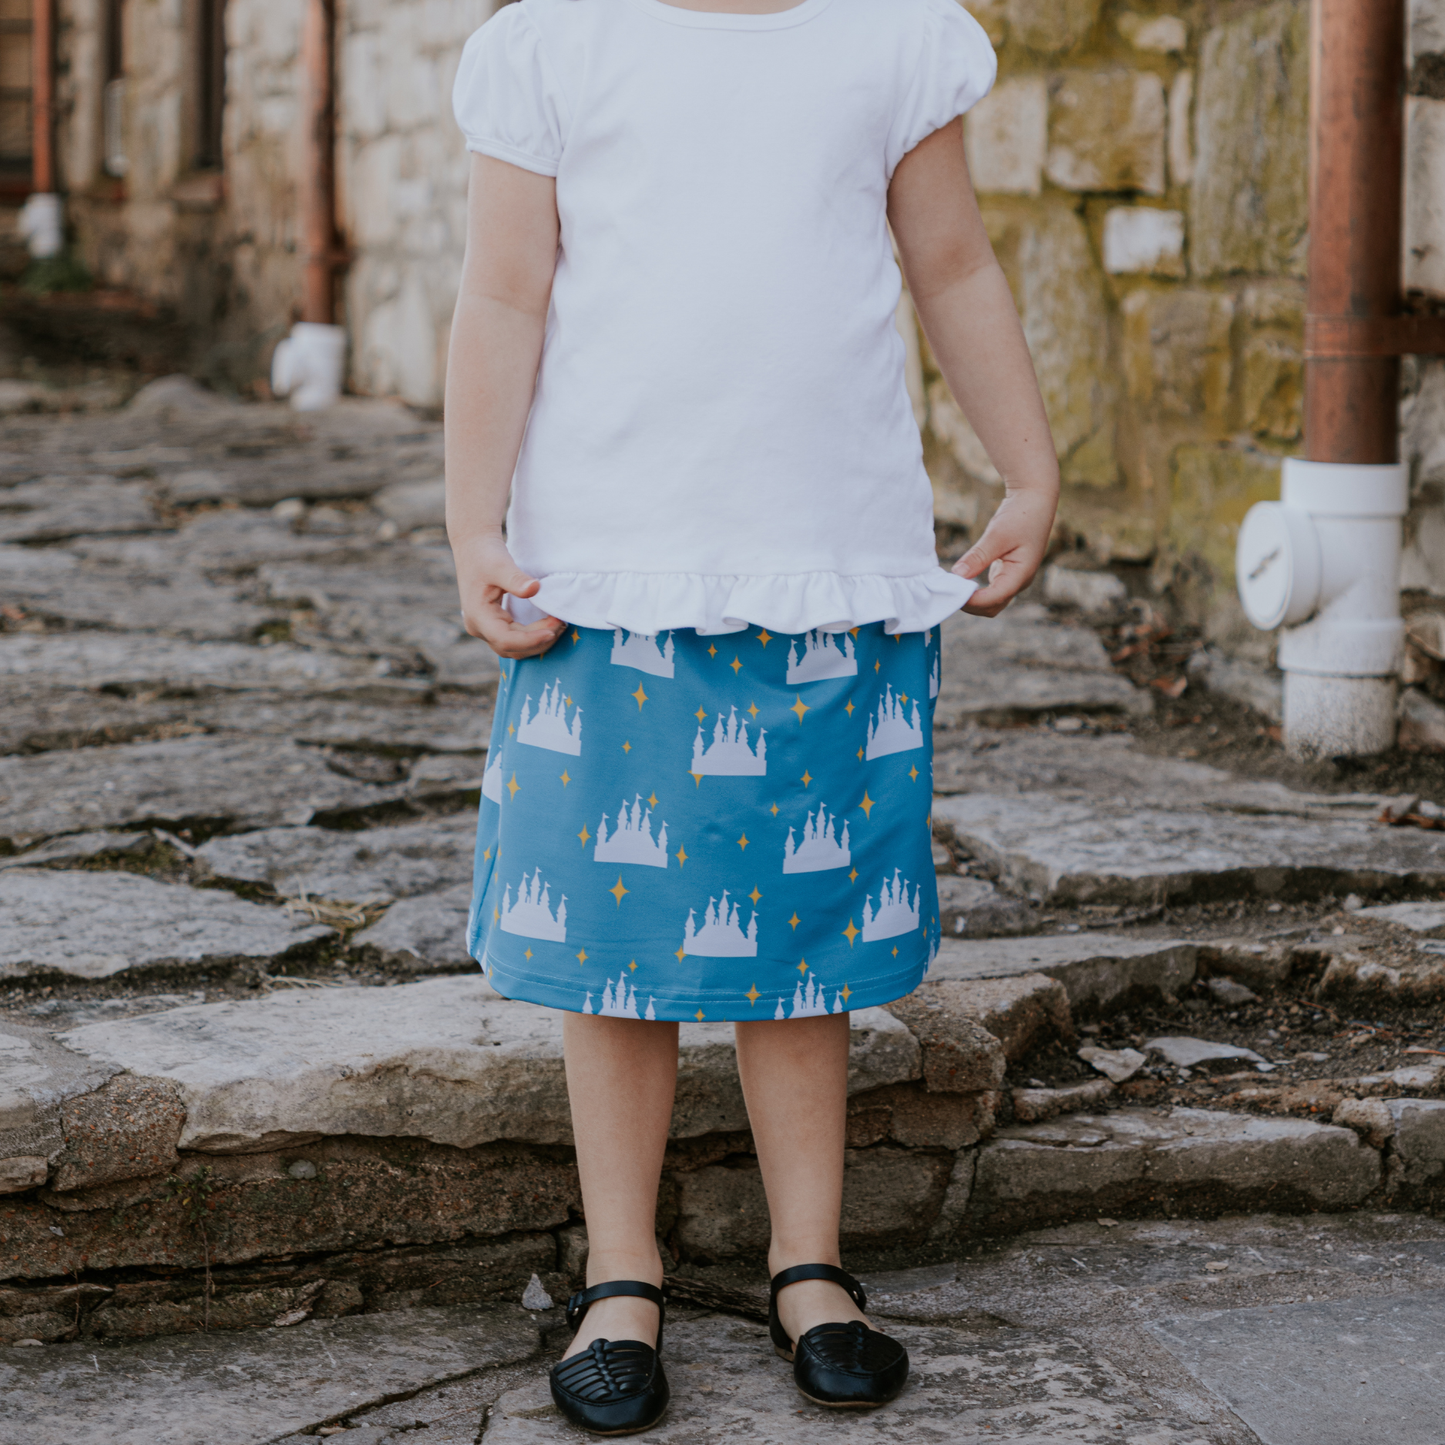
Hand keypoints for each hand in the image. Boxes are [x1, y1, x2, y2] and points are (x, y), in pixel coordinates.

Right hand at [453, 531, 564, 658]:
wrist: (473, 548)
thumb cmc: (485, 554)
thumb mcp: (501, 565)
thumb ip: (516, 579)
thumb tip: (535, 588)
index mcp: (478, 616)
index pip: (505, 640)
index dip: (530, 640)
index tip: (552, 630)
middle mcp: (479, 627)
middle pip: (512, 648)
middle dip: (539, 640)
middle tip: (562, 624)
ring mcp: (485, 628)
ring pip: (514, 647)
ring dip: (537, 641)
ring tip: (559, 625)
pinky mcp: (494, 625)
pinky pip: (515, 639)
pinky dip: (533, 636)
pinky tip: (549, 625)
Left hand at [953, 487, 1056, 617]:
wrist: (1035, 500)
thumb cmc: (1021, 515)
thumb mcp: (997, 534)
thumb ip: (978, 556)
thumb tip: (957, 575)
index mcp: (1021, 575)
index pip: (993, 599)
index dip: (971, 601)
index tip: (951, 592)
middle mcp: (1018, 581)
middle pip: (992, 607)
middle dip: (970, 605)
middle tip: (947, 592)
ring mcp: (1013, 578)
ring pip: (991, 601)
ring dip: (971, 599)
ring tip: (951, 587)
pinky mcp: (1007, 572)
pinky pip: (990, 589)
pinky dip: (975, 590)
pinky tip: (961, 580)